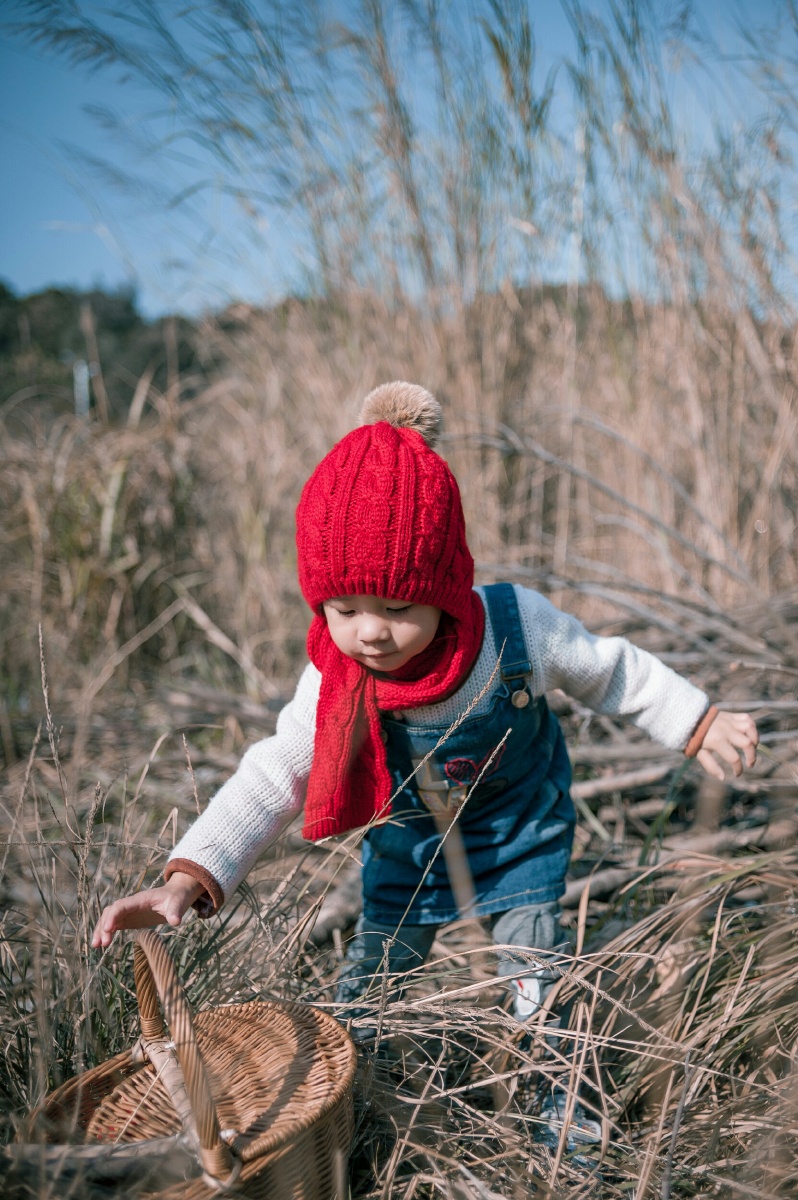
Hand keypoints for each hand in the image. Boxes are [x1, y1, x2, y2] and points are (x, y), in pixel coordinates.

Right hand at [91, 872, 205, 948]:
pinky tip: (102, 944)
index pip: (121, 905)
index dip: (113, 916)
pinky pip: (114, 925)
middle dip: (104, 926)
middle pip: (111, 912)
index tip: (109, 930)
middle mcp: (131, 904)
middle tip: (103, 944)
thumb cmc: (177, 898)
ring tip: (96, 946)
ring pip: (109, 918)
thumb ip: (175, 911)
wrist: (177, 895)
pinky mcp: (130, 919)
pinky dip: (106, 933)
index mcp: (140, 899)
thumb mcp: (178, 903)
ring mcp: (129, 912)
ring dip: (101, 930)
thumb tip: (175, 922)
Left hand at [696, 711, 757, 779]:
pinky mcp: (731, 715)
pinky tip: (749, 734)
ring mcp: (729, 721)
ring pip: (750, 728)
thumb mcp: (699, 753)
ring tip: (752, 748)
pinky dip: (752, 726)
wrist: (687, 718)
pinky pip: (746, 718)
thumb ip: (710, 766)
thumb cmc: (693, 738)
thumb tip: (723, 778)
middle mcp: (725, 730)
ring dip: (755, 739)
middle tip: (750, 764)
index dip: (738, 769)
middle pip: (747, 743)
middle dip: (752, 756)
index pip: (734, 758)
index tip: (737, 773)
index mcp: (717, 741)